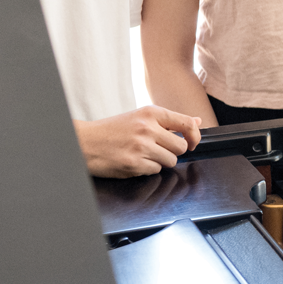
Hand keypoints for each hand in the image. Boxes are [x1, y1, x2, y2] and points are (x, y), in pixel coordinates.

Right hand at [75, 106, 202, 177]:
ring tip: (143, 154)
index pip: (187, 123)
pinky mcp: (135, 164)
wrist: (85, 142)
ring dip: (160, 161)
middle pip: (181, 147)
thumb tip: (197, 121)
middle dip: (172, 151)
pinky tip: (135, 161)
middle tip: (157, 149)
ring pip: (171, 161)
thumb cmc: (112, 130)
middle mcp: (147, 128)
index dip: (194, 136)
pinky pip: (156, 170)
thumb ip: (169, 121)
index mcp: (151, 113)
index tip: (192, 142)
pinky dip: (148, 169)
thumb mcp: (140, 117)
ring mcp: (141, 147)